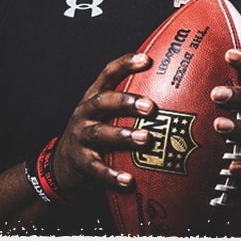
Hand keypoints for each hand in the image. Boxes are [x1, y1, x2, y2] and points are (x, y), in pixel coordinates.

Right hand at [47, 52, 155, 198]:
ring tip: (146, 139)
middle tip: (150, 107)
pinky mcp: (80, 162)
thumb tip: (178, 95)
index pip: (108, 74)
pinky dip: (112, 174)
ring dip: (123, 136)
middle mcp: (85, 113)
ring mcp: (80, 137)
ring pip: (100, 133)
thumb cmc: (97, 133)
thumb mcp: (108, 114)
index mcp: (94, 97)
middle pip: (103, 102)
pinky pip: (96, 168)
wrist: (62, 164)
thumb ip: (132, 105)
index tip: (147, 59)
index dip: (125, 65)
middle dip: (126, 102)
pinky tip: (129, 180)